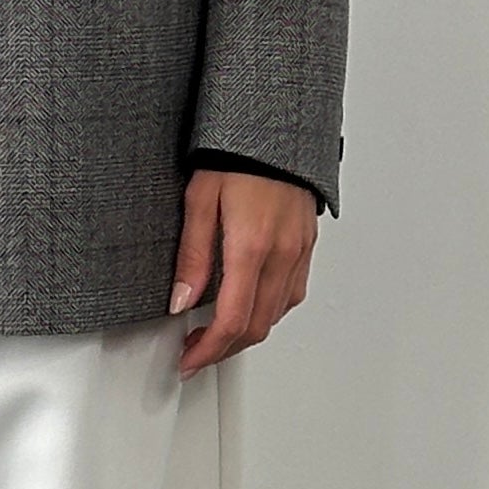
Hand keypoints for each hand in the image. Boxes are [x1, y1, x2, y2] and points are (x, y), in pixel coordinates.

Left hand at [169, 167, 315, 374]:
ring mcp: (299, 251)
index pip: (232, 320)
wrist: (276, 127)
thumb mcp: (199, 199)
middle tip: (195, 352)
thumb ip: (192, 256)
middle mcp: (281, 254)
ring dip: (246, 333)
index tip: (188, 361)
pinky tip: (249, 304)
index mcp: (251, 246)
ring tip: (216, 332)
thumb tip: (181, 300)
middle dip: (224, 350)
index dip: (208, 351)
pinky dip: (268, 310)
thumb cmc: (236, 154)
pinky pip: (292, 293)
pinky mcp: (307, 245)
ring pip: (276, 314)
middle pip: (256, 326)